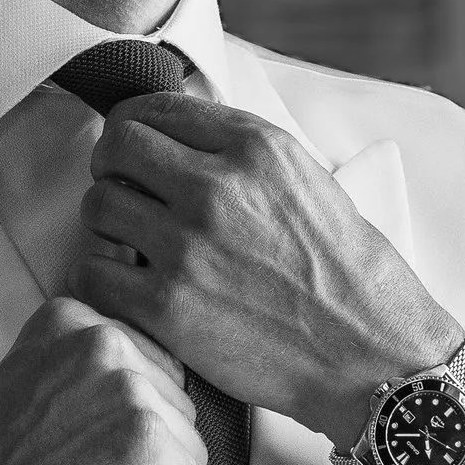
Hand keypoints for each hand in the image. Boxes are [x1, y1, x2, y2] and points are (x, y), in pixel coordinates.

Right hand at [0, 297, 207, 464]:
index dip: (130, 427)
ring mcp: (130, 392)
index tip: (92, 457)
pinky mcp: (148, 446)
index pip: (151, 370)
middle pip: (177, 409)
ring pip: (190, 453)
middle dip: (149, 461)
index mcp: (74, 322)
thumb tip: (142, 397)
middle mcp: (105, 343)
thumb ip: (82, 374)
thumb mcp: (27, 384)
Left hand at [70, 94, 462, 445]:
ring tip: (132, 246)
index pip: (156, 108)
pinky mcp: (167, 307)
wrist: (372, 356)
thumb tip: (186, 142)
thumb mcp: (309, 183)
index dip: (134, 128)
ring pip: (97, 206)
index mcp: (255, 147)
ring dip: (106, 225)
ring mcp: (187, 246)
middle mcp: (216, 187)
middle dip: (112, 168)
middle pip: (117, 147)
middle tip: (124, 194)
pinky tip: (126, 287)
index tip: (134, 150)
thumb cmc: (351, 278)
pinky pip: (92, 272)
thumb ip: (244, 157)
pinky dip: (100, 278)